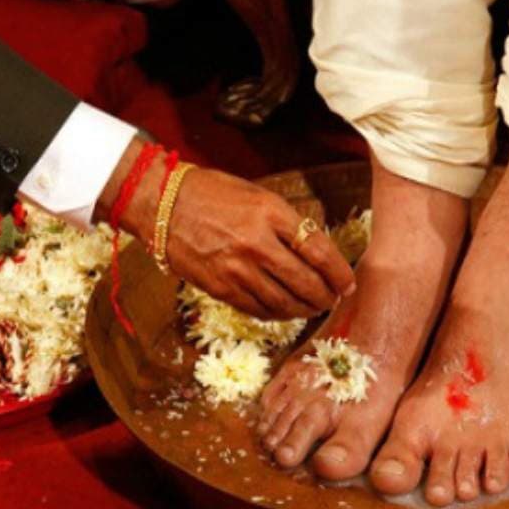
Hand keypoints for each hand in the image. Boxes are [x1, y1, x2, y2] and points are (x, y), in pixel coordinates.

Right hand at [102, 141, 355, 320]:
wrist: (161, 204)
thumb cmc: (211, 194)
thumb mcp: (256, 196)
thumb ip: (285, 222)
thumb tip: (315, 252)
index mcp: (270, 212)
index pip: (318, 250)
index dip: (339, 272)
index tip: (347, 282)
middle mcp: (257, 243)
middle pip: (306, 282)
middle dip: (326, 296)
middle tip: (333, 299)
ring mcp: (237, 269)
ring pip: (284, 302)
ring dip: (305, 309)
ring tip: (312, 308)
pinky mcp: (220, 288)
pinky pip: (258, 309)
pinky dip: (277, 314)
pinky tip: (284, 310)